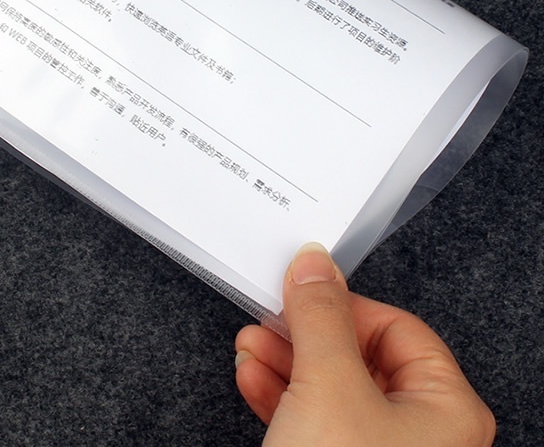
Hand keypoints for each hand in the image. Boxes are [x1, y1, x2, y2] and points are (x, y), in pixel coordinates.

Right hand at [235, 243, 494, 446]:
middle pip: (358, 357)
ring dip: (284, 362)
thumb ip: (320, 316)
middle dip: (303, 335)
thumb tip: (314, 264)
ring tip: (248, 345)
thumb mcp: (328, 384)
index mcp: (445, 410)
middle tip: (268, 316)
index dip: (344, 304)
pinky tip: (252, 378)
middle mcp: (418, 434)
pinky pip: (312, 420)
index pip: (396, 328)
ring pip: (330, 389)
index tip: (301, 289)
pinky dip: (280, 396)